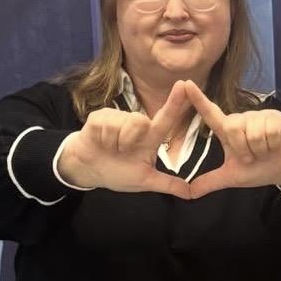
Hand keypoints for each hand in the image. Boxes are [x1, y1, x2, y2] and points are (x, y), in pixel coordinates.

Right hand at [57, 80, 192, 197]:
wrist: (88, 170)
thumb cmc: (118, 171)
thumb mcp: (144, 180)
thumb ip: (167, 184)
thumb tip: (191, 195)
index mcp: (150, 138)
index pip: (167, 119)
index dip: (176, 103)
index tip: (185, 85)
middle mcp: (136, 124)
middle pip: (140, 121)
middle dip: (130, 137)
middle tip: (121, 151)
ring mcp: (118, 118)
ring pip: (122, 125)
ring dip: (116, 143)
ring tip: (111, 148)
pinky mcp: (100, 116)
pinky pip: (106, 126)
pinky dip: (103, 140)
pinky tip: (100, 142)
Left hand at [184, 81, 280, 197]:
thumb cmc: (260, 168)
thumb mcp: (233, 177)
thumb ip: (210, 182)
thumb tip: (189, 194)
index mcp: (229, 131)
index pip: (211, 114)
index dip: (198, 100)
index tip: (186, 84)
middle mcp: (242, 119)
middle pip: (232, 128)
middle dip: (243, 149)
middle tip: (252, 156)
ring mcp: (260, 116)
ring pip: (252, 132)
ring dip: (260, 149)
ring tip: (266, 151)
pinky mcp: (277, 117)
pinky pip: (269, 132)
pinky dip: (273, 145)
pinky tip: (277, 145)